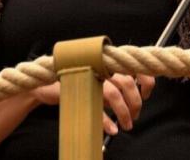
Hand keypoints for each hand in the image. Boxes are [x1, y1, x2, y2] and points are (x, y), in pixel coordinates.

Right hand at [31, 74, 154, 134]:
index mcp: (108, 60)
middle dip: (135, 102)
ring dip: (123, 112)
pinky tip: (111, 129)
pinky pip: (96, 105)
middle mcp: (100, 64)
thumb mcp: (98, 82)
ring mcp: (87, 74)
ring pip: (113, 93)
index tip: (146, 95)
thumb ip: (115, 86)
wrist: (43, 83)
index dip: (145, 80)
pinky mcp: (75, 86)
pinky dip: (106, 120)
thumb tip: (135, 102)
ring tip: (126, 125)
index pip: (134, 64)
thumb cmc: (75, 82)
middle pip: (126, 81)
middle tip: (135, 116)